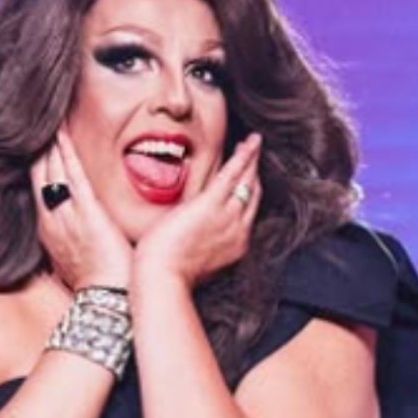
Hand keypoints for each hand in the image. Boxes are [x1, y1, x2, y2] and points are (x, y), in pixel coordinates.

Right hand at [30, 129, 132, 289]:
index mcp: (49, 230)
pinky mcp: (87, 213)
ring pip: (52, 170)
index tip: (38, 141)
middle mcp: (51, 219)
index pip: (39, 187)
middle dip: (40, 146)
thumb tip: (80, 232)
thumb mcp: (76, 259)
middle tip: (41, 120)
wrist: (108, 301)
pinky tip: (63, 132)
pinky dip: (66, 152)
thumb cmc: (99, 283)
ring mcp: (66, 215)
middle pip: (40, 174)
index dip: (38, 163)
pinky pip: (73, 174)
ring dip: (50, 142)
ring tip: (51, 118)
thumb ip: (74, 239)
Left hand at [134, 133, 261, 289]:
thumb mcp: (194, 256)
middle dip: (254, 171)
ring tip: (254, 141)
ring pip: (246, 180)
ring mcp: (227, 216)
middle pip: (252, 193)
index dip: (249, 190)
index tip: (248, 176)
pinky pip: (233, 173)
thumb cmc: (170, 271)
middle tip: (254, 152)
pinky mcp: (212, 204)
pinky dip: (244, 156)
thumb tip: (193, 232)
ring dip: (251, 158)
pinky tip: (249, 143)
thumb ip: (201, 240)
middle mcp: (237, 229)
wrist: (163, 276)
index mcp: (234, 243)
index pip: (247, 210)